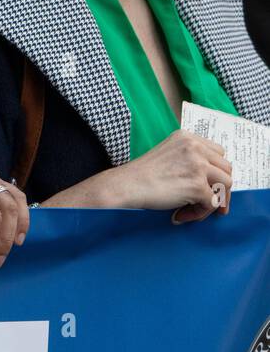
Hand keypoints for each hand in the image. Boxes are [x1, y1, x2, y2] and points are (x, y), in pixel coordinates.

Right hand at [110, 130, 232, 222]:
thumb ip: (190, 159)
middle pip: (227, 169)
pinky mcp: (197, 186)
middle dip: (219, 188)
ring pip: (226, 185)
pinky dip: (199, 213)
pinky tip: (181, 214)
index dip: (215, 172)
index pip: (219, 153)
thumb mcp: (168, 154)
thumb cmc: (141, 175)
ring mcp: (197, 166)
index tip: (209, 185)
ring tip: (192, 209)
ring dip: (213, 201)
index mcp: (187, 137)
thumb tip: (214, 180)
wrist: (125, 186)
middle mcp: (195, 147)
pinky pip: (213, 203)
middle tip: (205, 202)